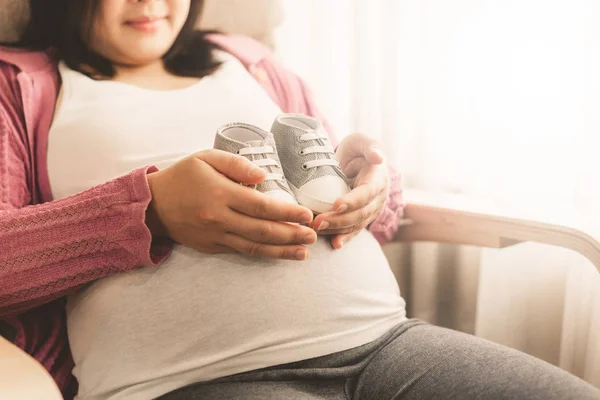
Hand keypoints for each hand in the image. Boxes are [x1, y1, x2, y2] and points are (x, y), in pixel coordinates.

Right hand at [146, 149, 316, 259]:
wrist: (152, 206)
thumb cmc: (182, 177)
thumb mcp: (205, 158)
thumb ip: (236, 164)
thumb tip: (264, 176)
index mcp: (220, 193)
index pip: (262, 206)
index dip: (288, 212)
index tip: (307, 215)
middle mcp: (219, 218)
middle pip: (263, 230)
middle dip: (292, 234)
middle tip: (313, 236)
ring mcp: (215, 236)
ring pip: (254, 247)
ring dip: (282, 251)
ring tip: (303, 253)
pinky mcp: (211, 247)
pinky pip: (241, 251)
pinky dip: (262, 254)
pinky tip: (278, 254)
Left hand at [310, 134, 388, 248]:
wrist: (358, 161)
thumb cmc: (357, 149)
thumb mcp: (362, 142)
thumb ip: (370, 147)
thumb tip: (378, 157)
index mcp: (378, 179)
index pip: (366, 193)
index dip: (352, 201)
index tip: (335, 205)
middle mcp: (377, 198)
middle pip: (360, 213)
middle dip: (339, 220)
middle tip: (317, 222)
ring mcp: (371, 210)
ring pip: (355, 224)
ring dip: (336, 230)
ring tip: (316, 230)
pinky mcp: (361, 218)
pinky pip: (354, 231)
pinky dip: (344, 238)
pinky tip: (334, 245)